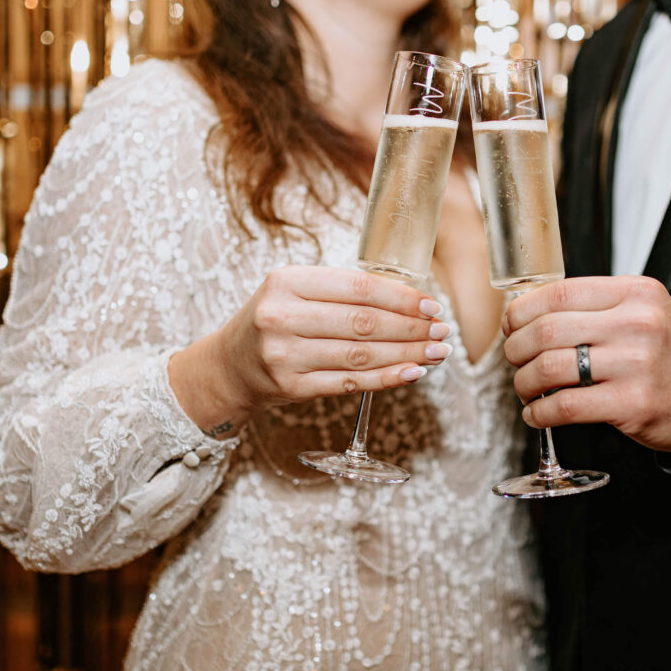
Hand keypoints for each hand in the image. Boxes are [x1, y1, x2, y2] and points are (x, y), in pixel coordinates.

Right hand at [170, 266, 449, 436]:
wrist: (229, 366)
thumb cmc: (274, 321)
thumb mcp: (294, 291)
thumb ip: (341, 291)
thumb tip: (410, 300)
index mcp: (286, 282)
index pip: (357, 287)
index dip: (400, 297)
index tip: (430, 304)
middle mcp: (282, 317)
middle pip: (363, 323)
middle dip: (411, 327)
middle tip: (441, 330)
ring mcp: (285, 355)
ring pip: (361, 355)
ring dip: (407, 353)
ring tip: (436, 351)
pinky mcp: (292, 388)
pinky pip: (350, 383)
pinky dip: (386, 378)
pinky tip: (412, 372)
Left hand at [502, 275, 670, 452]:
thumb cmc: (664, 355)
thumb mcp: (640, 312)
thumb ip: (593, 307)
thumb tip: (526, 314)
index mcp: (635, 293)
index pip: (559, 293)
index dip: (523, 311)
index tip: (512, 326)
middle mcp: (637, 324)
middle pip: (547, 330)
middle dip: (517, 349)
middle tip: (515, 360)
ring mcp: (636, 364)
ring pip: (550, 368)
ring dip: (524, 382)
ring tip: (525, 389)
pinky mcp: (632, 404)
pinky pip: (565, 407)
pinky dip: (540, 413)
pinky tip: (537, 414)